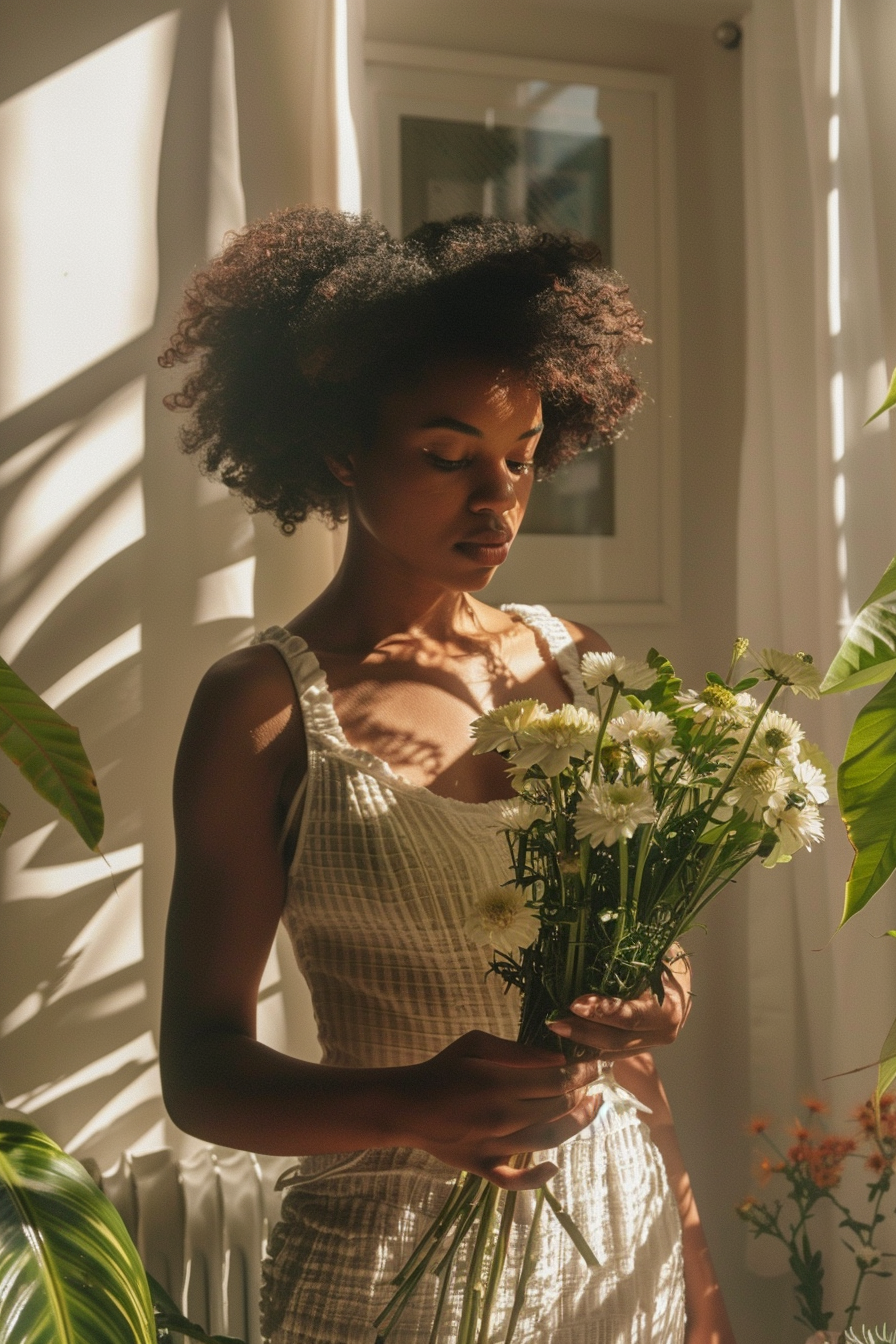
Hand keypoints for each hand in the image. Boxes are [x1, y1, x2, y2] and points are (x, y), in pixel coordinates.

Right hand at [396, 1030, 601, 1189]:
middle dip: (582, 1095)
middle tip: (593, 1085)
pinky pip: (515, 1181)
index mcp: (499, 1083)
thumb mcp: (475, 1044)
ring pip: (547, 1140)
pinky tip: (553, 1167)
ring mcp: (493, 1146)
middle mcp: (502, 1117)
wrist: (406, 1105)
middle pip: (558, 1109)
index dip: (581, 1073)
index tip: (594, 1066)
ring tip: (589, 1111)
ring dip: (574, 1126)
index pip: (557, 1081)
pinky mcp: (482, 1167)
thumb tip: (557, 1059)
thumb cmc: (442, 1068)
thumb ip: (517, 1051)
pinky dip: (537, 1179)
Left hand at [547, 945, 691, 1060]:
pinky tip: (559, 1045)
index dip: (604, 1011)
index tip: (576, 1003)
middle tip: (554, 1021)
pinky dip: (583, 1050)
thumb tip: (601, 926)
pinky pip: (606, 1054)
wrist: (680, 981)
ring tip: (552, 1030)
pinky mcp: (635, 1050)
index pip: (632, 1015)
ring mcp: (647, 1045)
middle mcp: (660, 1033)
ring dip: (578, 1043)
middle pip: (617, 1040)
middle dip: (583, 1031)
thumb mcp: (656, 950)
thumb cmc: (664, 959)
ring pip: (609, 1052)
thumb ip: (635, 948)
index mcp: (667, 1008)